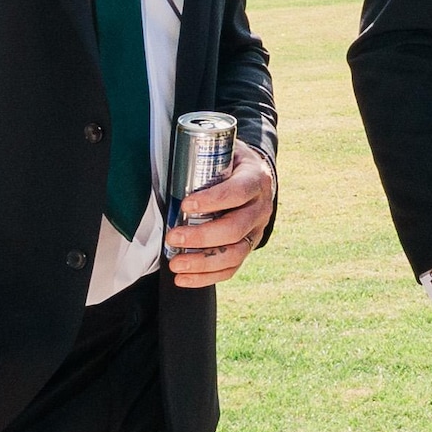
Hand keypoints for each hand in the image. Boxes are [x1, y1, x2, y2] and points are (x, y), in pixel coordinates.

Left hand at [166, 157, 279, 286]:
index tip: (186, 205)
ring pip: (234, 253)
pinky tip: (184, 279)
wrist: (256, 176)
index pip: (239, 192)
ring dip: (202, 262)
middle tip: (173, 236)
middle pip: (236, 229)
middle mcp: (261, 208)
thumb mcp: (225, 152)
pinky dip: (206, 277)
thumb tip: (170, 165)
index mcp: (256, 179)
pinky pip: (231, 268)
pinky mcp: (248, 247)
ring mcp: (257, 231)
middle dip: (202, 236)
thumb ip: (205, 159)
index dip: (213, 200)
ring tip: (176, 264)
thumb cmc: (231, 164)